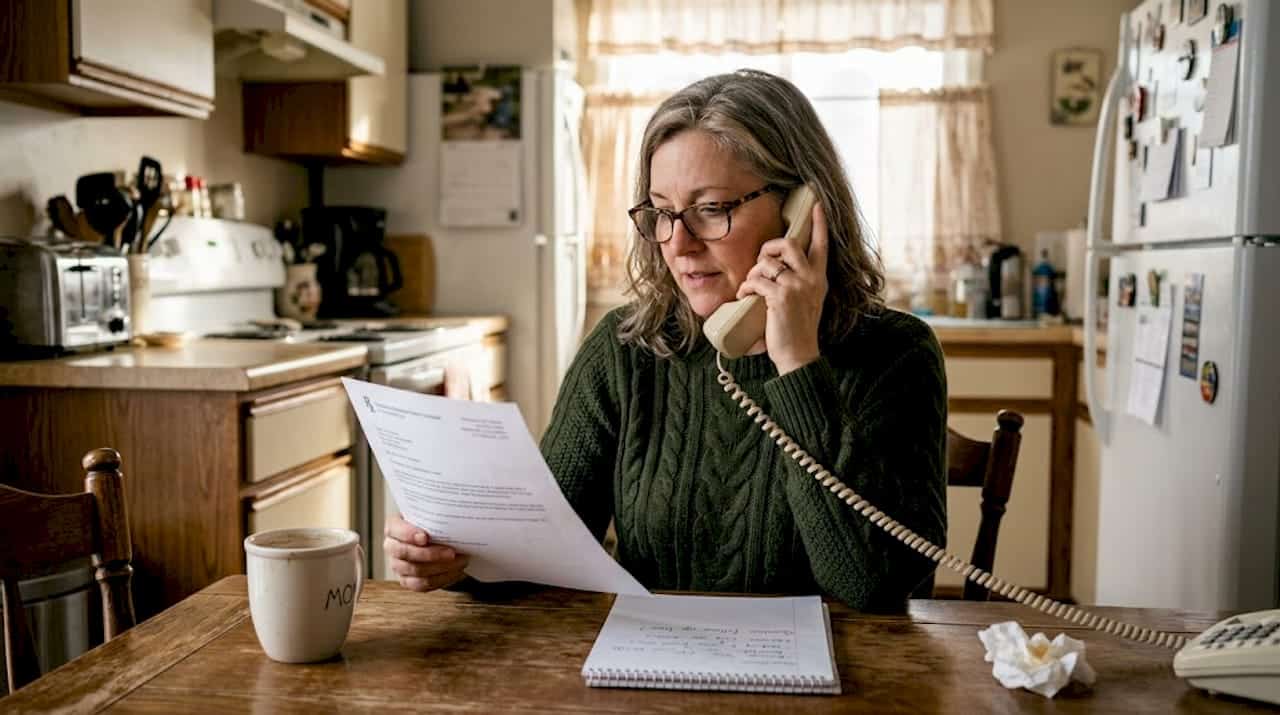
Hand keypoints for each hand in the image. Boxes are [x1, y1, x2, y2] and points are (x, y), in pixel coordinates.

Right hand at [384, 514, 469, 591]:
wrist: (435, 540)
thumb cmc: (431, 524)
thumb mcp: (430, 515)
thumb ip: (434, 514)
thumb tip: (452, 515)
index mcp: (393, 526)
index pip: (395, 530)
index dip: (408, 534)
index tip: (425, 537)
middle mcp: (392, 546)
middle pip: (405, 553)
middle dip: (430, 554)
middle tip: (451, 552)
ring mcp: (398, 565)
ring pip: (416, 570)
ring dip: (441, 567)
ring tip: (460, 560)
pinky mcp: (407, 581)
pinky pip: (422, 584)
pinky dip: (441, 578)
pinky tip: (455, 571)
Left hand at [736, 202, 828, 374]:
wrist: (799, 355)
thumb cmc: (798, 329)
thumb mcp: (808, 300)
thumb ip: (800, 281)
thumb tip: (777, 266)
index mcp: (819, 278)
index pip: (822, 245)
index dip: (819, 224)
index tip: (817, 204)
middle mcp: (811, 279)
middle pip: (788, 244)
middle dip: (769, 247)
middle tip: (761, 260)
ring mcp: (796, 287)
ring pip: (766, 264)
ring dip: (752, 275)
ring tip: (750, 288)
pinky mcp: (780, 298)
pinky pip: (756, 281)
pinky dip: (745, 288)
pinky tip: (744, 296)